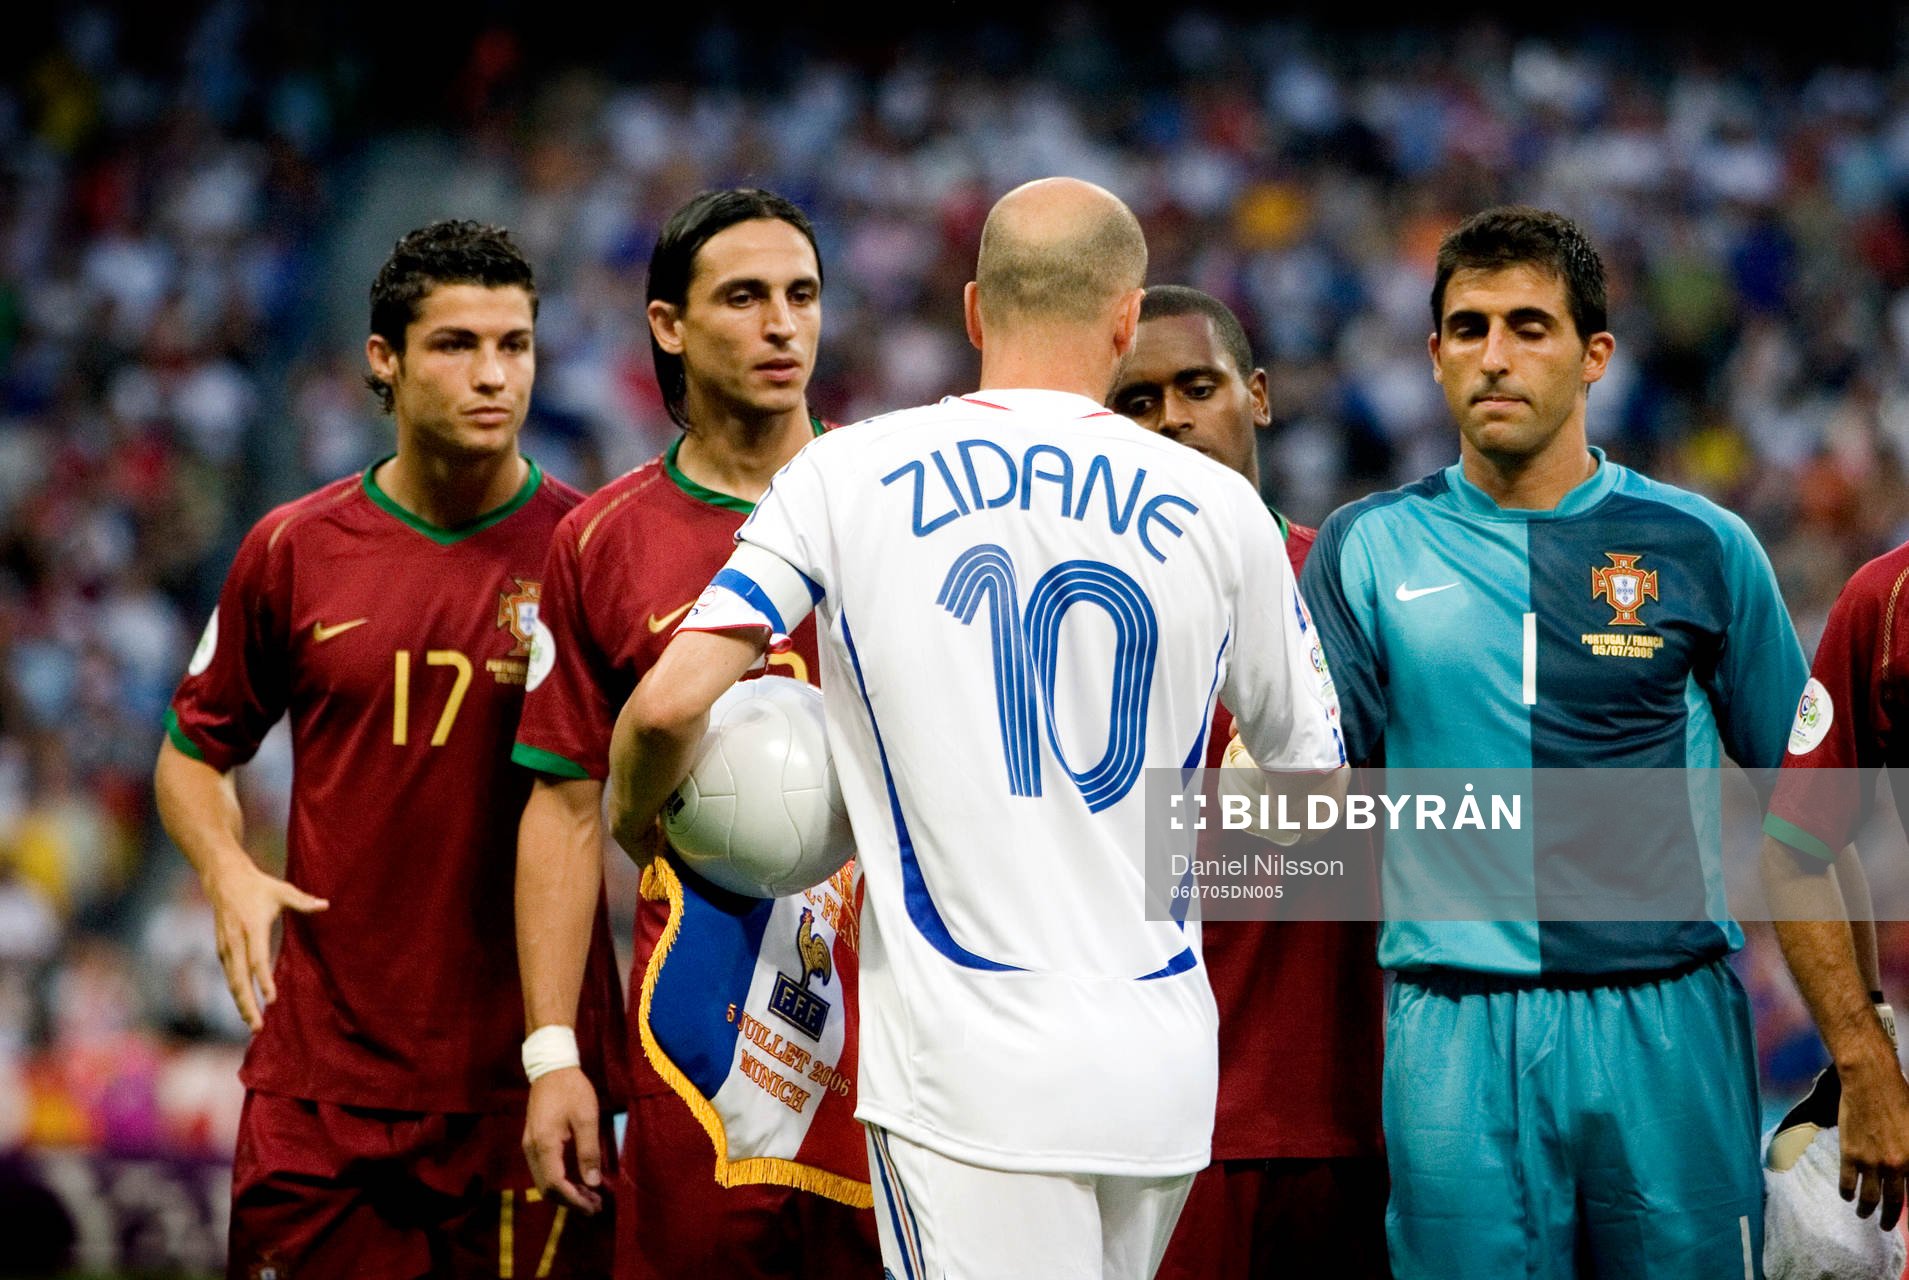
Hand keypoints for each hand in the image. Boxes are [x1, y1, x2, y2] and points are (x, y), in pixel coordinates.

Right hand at [203, 858, 327, 1031]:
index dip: (264, 981)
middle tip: (258, 1026)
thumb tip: (326, 904)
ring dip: (241, 1003)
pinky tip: (245, 1007)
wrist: (224, 879)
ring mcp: (226, 947)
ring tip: (253, 1024)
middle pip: (240, 979)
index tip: (272, 999)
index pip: (257, 959)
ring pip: (232, 981)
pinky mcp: (222, 950)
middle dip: (248, 1004)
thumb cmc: (258, 886)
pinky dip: (236, 993)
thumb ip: (303, 901)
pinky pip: (229, 976)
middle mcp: (236, 941)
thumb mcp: (282, 891)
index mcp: (252, 928)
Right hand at [522, 1067, 604, 1213]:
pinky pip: (544, 1170)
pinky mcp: (533, 1142)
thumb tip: (594, 1183)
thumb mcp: (586, 1118)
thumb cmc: (572, 1090)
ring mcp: (530, 1146)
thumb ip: (589, 1151)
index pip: (556, 1185)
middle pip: (547, 1188)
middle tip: (596, 1205)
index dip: (574, 1200)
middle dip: (571, 1201)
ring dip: (566, 1193)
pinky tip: (578, 1180)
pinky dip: (560, 1181)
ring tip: (591, 1196)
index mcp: (544, 1145)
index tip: (594, 1207)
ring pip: (544, 1181)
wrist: (551, 1068)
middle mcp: (532, 1150)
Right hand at [1839, 1056, 1908, 1228]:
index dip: (1907, 1209)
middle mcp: (1896, 1166)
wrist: (1870, 1082)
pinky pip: (1847, 1181)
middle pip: (1892, 1201)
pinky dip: (1846, 1192)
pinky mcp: (1851, 1153)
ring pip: (1869, 1196)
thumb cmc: (1900, 1099)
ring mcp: (1871, 1161)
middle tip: (1884, 1225)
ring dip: (1866, 1210)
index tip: (1904, 1216)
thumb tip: (1908, 1170)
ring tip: (1864, 1214)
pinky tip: (1846, 1196)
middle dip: (1888, 1217)